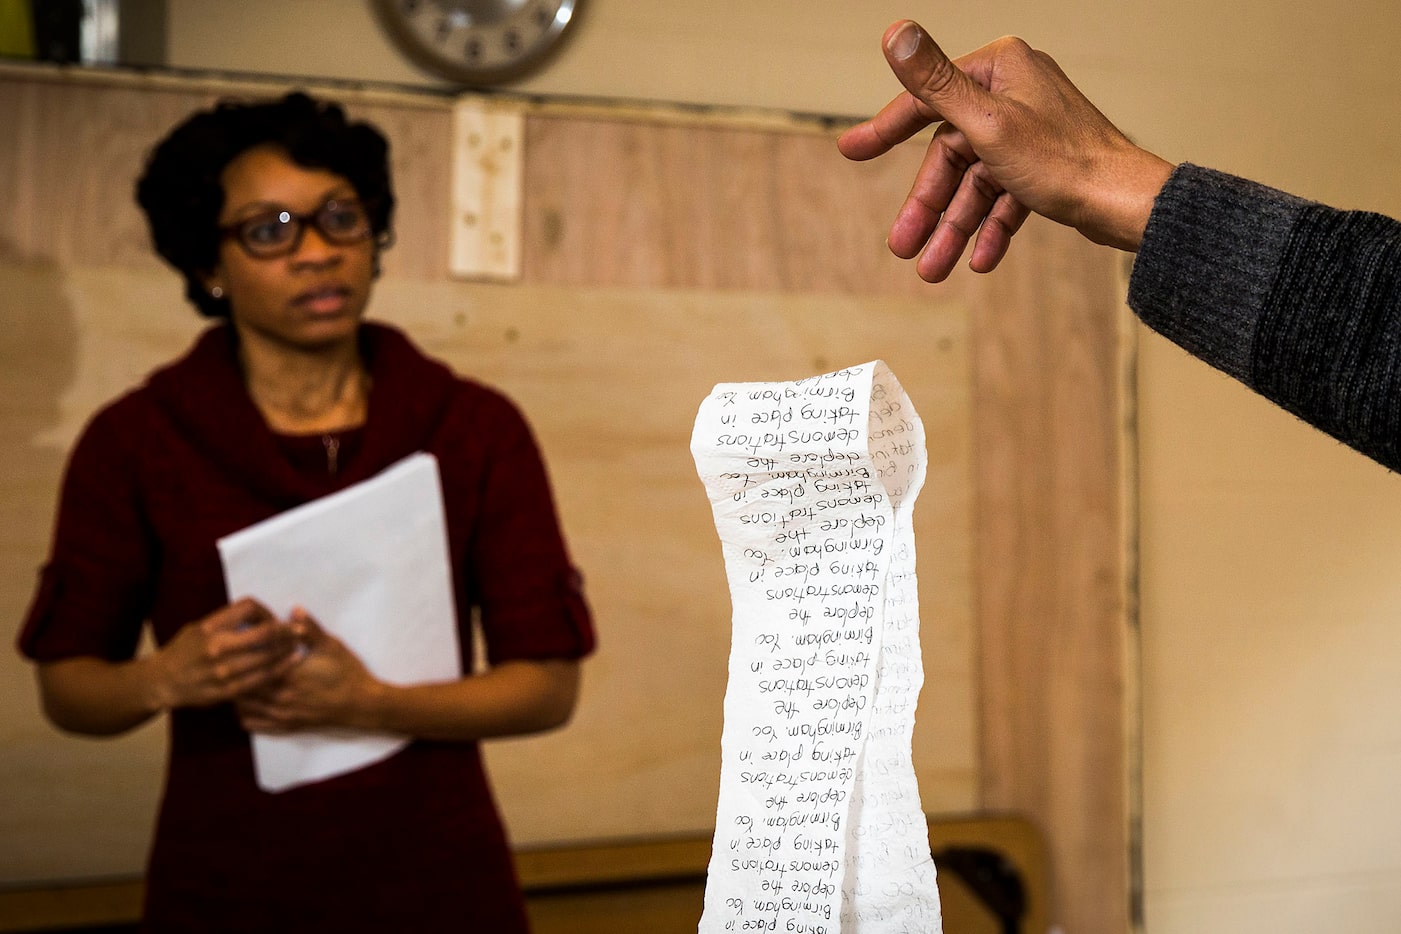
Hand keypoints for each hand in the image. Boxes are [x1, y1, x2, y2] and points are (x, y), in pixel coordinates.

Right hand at [149, 597, 300, 709]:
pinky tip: (290, 664)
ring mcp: (224, 671)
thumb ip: (227, 621)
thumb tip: (261, 616)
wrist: (162, 682)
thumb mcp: (200, 627)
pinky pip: (261, 679)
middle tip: (300, 631)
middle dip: (287, 631)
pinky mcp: (228, 690)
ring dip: (288, 650)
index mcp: (210, 627)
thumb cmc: (184, 650)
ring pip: (267, 657)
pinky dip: (279, 670)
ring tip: (299, 645)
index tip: (271, 618)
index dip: (265, 611)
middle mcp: (218, 647)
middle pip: (265, 633)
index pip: (249, 608)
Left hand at [235, 609, 380, 733]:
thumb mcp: (331, 645)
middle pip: (242, 687)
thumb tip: (294, 609)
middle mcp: (281, 697)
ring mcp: (282, 714)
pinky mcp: (286, 726)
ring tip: (234, 680)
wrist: (361, 704)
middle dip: (235, 675)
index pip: (254, 664)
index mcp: (289, 675)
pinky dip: (243, 713)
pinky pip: (253, 724)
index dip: (243, 655)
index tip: (237, 645)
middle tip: (229, 661)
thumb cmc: (347, 672)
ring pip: (244, 707)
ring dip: (236, 693)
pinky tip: (246, 702)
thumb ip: (310, 629)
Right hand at [837, 21, 1173, 281]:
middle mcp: (1014, 92)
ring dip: (955, 227)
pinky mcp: (1045, 163)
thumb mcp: (985, 124)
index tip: (852, 152)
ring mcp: (1030, 129)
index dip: (886, 130)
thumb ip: (933, 83)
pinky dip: (990, 226)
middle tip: (902, 247)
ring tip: (934, 268)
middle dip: (929, 206)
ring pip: (976, 183)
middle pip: (951, 153)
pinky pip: (1005, 196)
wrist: (1128, 204)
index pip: (927, 101)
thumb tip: (894, 33)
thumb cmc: (1065, 161)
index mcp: (999, 69)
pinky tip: (979, 260)